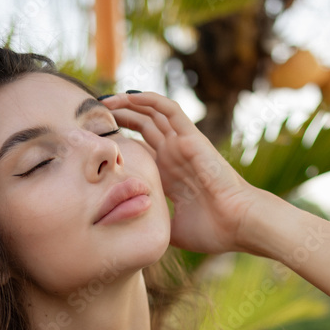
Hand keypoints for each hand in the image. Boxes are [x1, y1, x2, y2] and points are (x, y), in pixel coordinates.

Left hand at [99, 91, 256, 254]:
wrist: (239, 224)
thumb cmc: (213, 230)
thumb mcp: (172, 229)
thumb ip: (154, 225)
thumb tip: (131, 233)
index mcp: (169, 175)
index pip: (140, 149)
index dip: (118, 142)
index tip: (93, 141)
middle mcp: (175, 155)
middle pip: (142, 126)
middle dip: (118, 118)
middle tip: (91, 114)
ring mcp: (182, 144)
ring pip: (152, 113)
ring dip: (128, 103)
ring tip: (104, 99)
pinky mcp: (192, 136)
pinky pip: (169, 109)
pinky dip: (149, 99)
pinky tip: (128, 96)